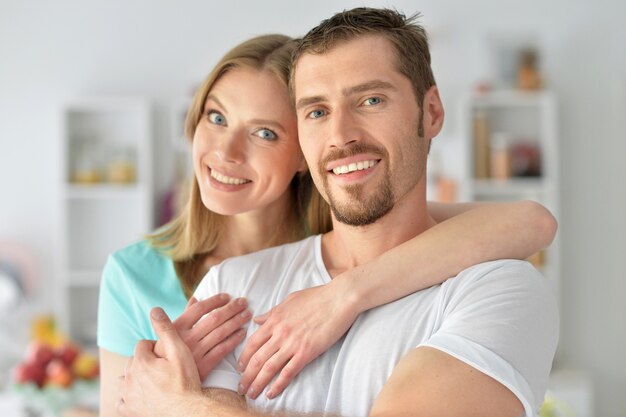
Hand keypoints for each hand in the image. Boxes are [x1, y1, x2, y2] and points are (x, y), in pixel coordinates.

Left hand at [117, 308, 204, 416]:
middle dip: (145, 362)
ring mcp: (128, 397)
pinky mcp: (129, 411)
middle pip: (133, 362)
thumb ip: (165, 329)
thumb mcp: (179, 351)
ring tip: (153, 382)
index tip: (167, 356)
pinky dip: (129, 398)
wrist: (188, 411)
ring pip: (126, 380)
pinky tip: (141, 397)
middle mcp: (129, 379)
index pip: (143, 346)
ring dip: (135, 379)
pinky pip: (121, 402)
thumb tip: (155, 310)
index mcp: (140, 362)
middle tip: (163, 368)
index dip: (156, 349)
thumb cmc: (186, 382)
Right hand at [154, 294, 250, 379]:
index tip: (227, 296)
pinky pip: (222, 350)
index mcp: (176, 328)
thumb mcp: (170, 334)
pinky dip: (233, 340)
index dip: (215, 300)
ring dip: (236, 322)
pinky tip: (242, 333)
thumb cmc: (169, 353)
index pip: (199, 309)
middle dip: (231, 308)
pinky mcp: (203, 367)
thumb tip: (195, 299)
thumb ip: (184, 316)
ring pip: (220, 333)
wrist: (166, 382)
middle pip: (213, 319)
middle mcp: (186, 339)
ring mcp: (195, 353)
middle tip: (244, 302)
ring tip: (247, 315)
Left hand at [237, 282, 359, 398]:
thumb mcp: (290, 300)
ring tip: (251, 394)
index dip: (243, 358)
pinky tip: (271, 393)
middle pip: (256, 358)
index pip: (252, 343)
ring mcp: (292, 343)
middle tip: (241, 387)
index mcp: (274, 319)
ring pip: (268, 368)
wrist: (339, 299)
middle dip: (246, 376)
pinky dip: (278, 385)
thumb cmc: (317, 297)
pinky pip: (288, 372)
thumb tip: (257, 319)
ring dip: (257, 383)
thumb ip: (272, 312)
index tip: (240, 368)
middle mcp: (280, 333)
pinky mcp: (307, 352)